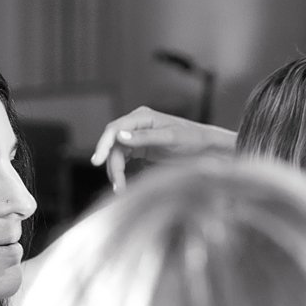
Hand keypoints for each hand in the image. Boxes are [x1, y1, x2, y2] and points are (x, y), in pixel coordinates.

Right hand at [88, 106, 235, 191]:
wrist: (209, 148)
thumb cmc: (193, 140)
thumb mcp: (171, 138)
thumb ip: (145, 138)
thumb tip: (119, 137)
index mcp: (142, 116)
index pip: (114, 129)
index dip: (103, 145)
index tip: (97, 161)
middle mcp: (137, 125)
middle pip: (113, 144)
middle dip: (112, 165)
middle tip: (117, 185)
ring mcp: (138, 137)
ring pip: (117, 154)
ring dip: (116, 171)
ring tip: (121, 189)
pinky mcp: (141, 149)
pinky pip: (124, 160)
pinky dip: (122, 172)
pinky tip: (123, 184)